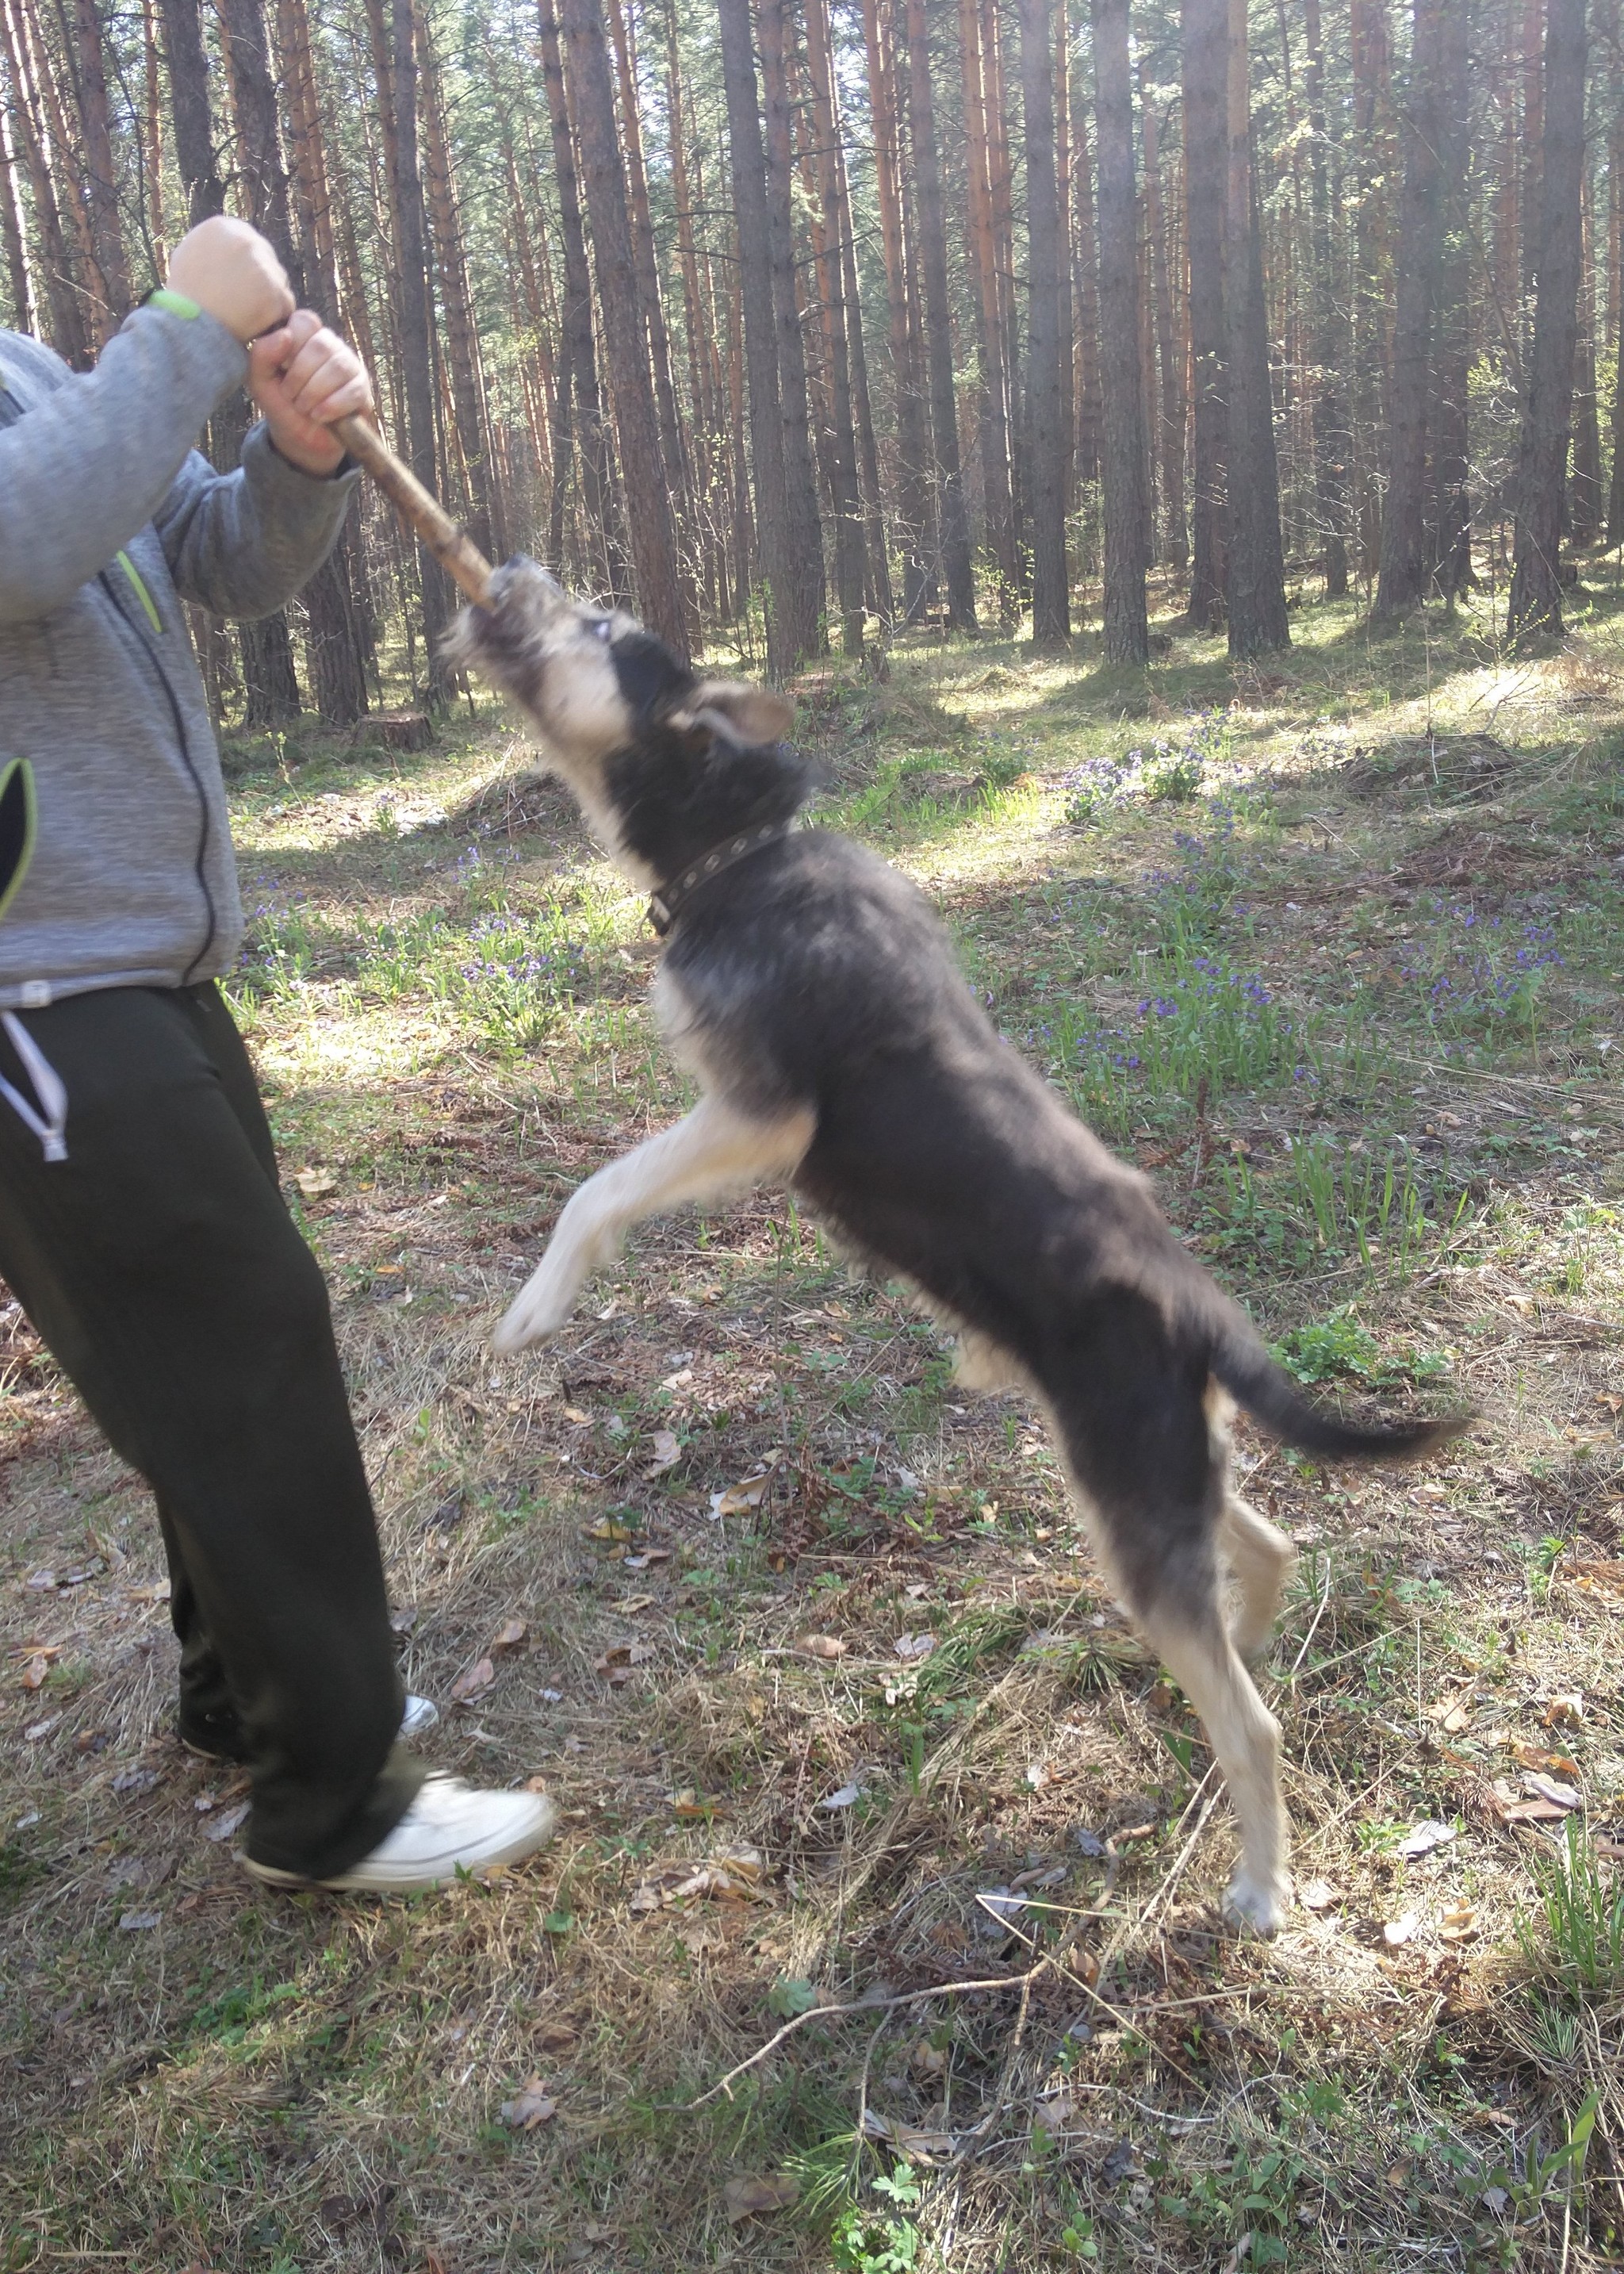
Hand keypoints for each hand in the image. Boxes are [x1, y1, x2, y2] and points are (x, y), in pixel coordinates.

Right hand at [167, 216, 293, 342]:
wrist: (187, 327)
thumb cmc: (185, 298)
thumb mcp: (190, 257)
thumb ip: (214, 248)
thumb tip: (228, 245)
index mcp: (223, 227)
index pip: (251, 244)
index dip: (248, 269)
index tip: (240, 287)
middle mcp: (245, 240)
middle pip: (269, 262)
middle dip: (262, 284)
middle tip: (245, 306)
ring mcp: (262, 266)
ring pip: (280, 284)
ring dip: (270, 301)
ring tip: (245, 316)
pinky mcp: (275, 293)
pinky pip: (285, 307)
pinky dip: (275, 319)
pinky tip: (255, 326)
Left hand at [247, 309, 373, 475]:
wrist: (301, 440)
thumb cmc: (281, 405)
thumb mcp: (260, 382)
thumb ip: (261, 355)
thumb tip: (285, 335)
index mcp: (304, 336)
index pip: (305, 321)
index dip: (292, 346)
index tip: (282, 368)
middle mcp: (329, 345)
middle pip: (321, 345)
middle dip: (300, 376)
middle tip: (291, 395)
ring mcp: (349, 365)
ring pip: (339, 367)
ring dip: (315, 392)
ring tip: (304, 408)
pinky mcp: (362, 389)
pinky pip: (354, 390)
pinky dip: (332, 406)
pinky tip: (320, 416)